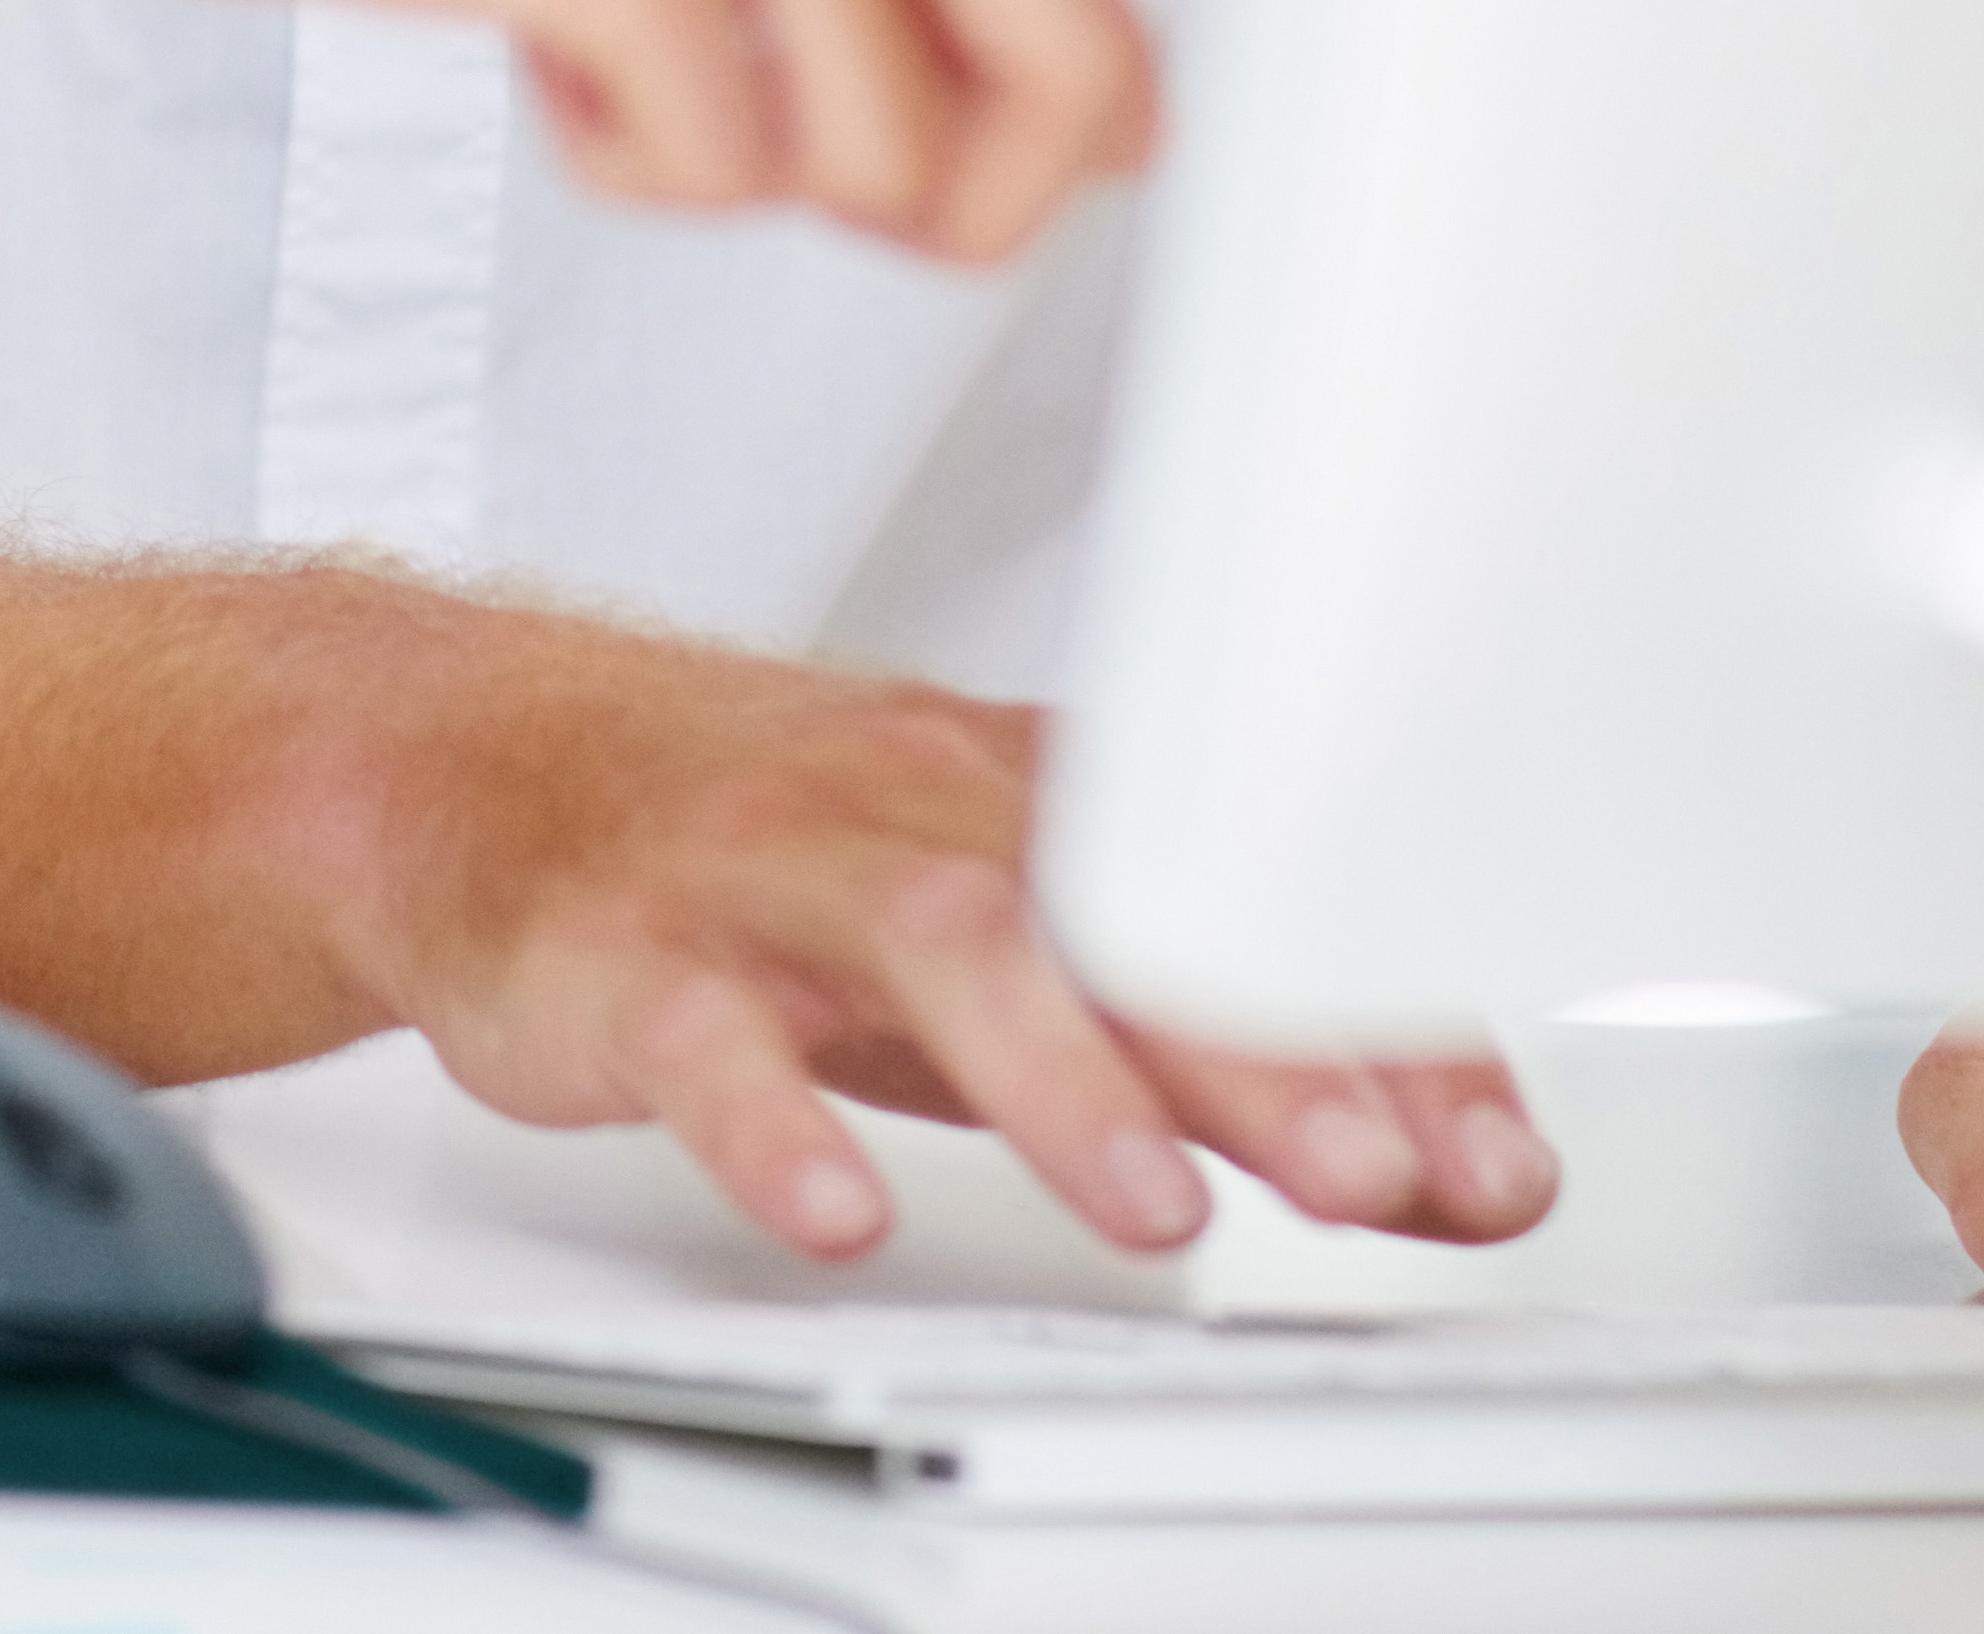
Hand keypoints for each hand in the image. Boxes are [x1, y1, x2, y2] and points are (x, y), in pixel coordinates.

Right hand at [355, 629, 1549, 1270]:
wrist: (494, 775)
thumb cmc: (787, 856)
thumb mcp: (1023, 944)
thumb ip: (1227, 1059)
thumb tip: (1450, 1160)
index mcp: (1041, 806)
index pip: (1250, 914)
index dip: (1376, 1035)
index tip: (1490, 1155)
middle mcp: (925, 818)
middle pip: (1111, 918)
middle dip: (1255, 1053)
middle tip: (1368, 1172)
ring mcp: (776, 877)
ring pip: (938, 946)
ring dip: (1059, 1078)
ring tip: (1150, 1202)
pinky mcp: (632, 956)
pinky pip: (704, 1039)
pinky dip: (774, 1126)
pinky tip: (838, 1207)